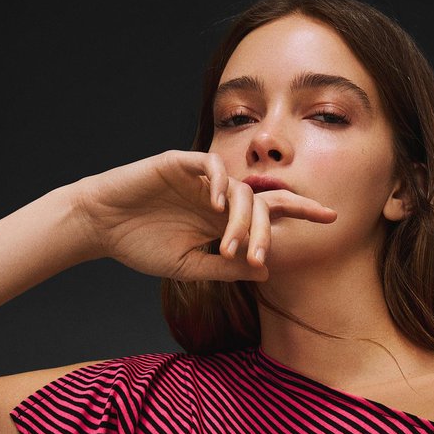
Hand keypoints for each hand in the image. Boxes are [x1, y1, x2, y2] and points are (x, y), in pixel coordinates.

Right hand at [73, 148, 335, 281]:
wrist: (101, 226)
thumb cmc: (141, 245)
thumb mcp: (190, 266)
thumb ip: (227, 267)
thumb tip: (266, 270)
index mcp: (222, 219)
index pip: (270, 211)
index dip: (301, 212)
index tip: (332, 218)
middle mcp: (217, 196)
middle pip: (261, 203)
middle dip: (267, 231)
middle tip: (258, 257)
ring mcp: (200, 179)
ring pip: (239, 190)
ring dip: (240, 221)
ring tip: (229, 246)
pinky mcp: (178, 163)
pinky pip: (209, 165)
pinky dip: (218, 182)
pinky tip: (216, 205)